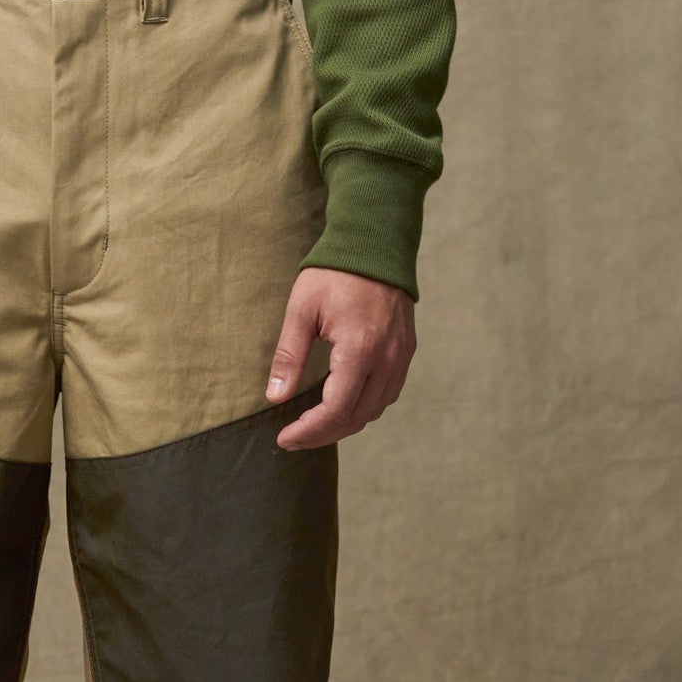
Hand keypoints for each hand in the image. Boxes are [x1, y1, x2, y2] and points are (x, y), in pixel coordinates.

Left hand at [267, 268, 416, 449]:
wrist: (376, 243)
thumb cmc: (334, 273)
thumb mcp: (301, 311)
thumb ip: (289, 357)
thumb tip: (275, 397)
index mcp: (359, 350)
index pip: (335, 410)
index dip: (309, 431)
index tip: (285, 439)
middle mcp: (387, 359)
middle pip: (356, 417)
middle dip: (323, 434)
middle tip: (294, 438)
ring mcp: (401, 357)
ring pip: (374, 411)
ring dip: (344, 424)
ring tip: (314, 427)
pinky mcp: (406, 352)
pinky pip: (387, 395)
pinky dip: (363, 408)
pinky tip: (341, 406)